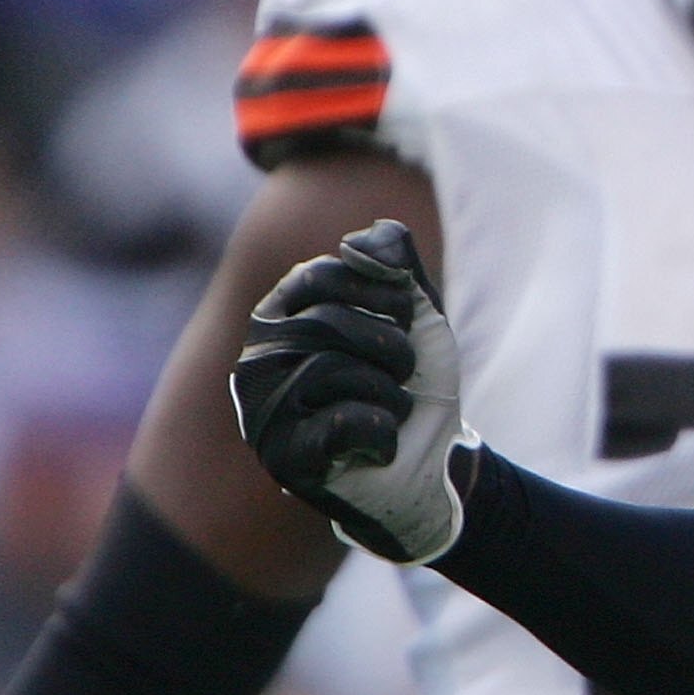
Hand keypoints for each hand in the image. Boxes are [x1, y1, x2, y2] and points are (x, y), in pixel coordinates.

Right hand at [230, 220, 469, 564]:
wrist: (435, 457)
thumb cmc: (414, 379)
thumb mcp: (415, 310)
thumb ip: (394, 262)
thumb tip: (360, 237)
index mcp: (283, 312)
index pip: (325, 272)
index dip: (384, 294)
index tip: (404, 319)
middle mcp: (258, 356)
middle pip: (326, 323)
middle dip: (391, 348)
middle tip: (401, 375)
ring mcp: (262, 409)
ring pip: (332, 371)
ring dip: (389, 393)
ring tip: (388, 409)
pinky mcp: (282, 456)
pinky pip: (344, 422)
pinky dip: (383, 431)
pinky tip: (379, 444)